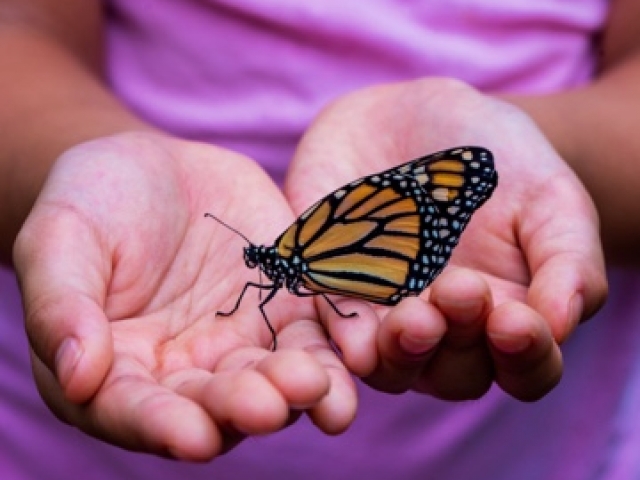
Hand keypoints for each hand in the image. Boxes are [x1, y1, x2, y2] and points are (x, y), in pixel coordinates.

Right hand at [13, 132, 355, 458]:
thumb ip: (63, 306)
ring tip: (320, 387)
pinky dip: (338, 347)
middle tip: (269, 405)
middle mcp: (186, 372)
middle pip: (216, 405)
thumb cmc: (92, 202)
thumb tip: (77, 376)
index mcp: (119, 371)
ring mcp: (242, 343)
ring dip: (300, 391)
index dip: (162, 426)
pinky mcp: (287, 309)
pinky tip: (359, 351)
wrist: (155, 168)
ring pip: (274, 379)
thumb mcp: (60, 239)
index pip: (136, 411)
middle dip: (243, 407)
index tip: (192, 436)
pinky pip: (317, 334)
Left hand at [285, 78, 606, 400]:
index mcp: (506, 316)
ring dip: (400, 353)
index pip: (526, 368)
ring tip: (411, 318)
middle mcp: (445, 330)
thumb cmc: (497, 160)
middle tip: (458, 291)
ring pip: (390, 366)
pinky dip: (342, 334)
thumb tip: (560, 325)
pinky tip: (353, 335)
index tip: (515, 320)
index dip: (526, 357)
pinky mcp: (332, 290)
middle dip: (457, 343)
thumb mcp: (549, 197)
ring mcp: (385, 316)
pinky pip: (332, 325)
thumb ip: (567, 260)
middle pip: (453, 374)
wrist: (416, 115)